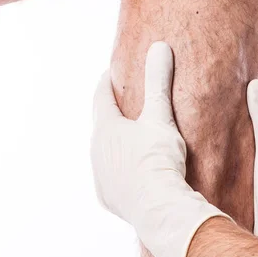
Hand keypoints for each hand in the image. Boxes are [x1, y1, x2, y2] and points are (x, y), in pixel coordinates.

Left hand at [91, 41, 229, 256]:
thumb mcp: (161, 116)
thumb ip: (158, 81)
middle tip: (123, 101)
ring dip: (114, 142)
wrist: (160, 209)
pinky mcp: (108, 198)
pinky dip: (118, 168)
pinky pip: (110, 177)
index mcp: (106, 128)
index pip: (101, 96)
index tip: (113, 72)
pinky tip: (128, 171)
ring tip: (128, 137)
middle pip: (101, 124)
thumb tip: (159, 47)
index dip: (108, 82)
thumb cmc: (159, 159)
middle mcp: (96, 151)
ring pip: (103, 152)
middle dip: (111, 111)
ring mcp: (101, 176)